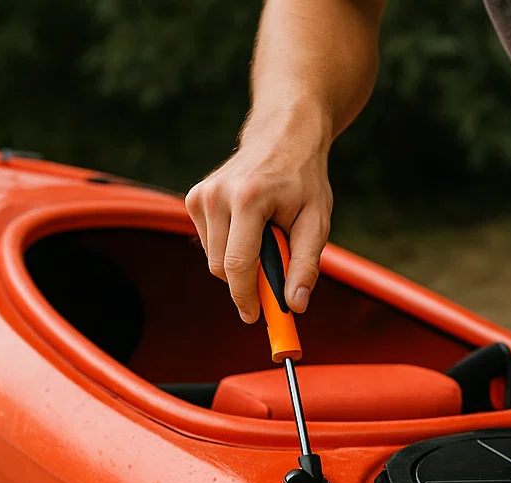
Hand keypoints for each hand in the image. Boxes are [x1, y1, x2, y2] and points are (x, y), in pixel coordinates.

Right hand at [185, 108, 332, 322]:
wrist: (282, 136)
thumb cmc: (303, 181)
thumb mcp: (317, 223)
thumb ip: (305, 265)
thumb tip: (294, 305)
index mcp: (247, 199)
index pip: (236, 265)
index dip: (246, 298)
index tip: (255, 317)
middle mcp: (216, 195)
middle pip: (222, 268)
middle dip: (248, 282)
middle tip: (277, 277)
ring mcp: (201, 195)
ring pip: (214, 260)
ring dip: (241, 264)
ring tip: (268, 240)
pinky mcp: (194, 199)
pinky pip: (210, 245)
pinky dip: (231, 248)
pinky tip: (251, 228)